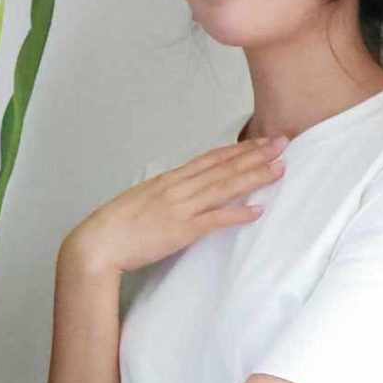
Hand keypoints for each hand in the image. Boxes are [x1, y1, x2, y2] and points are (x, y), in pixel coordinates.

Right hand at [63, 133, 288, 277]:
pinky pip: (215, 220)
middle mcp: (178, 188)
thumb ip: (165, 194)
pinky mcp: (181, 230)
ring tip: (279, 168)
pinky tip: (257, 209)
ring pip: (224, 187)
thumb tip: (181, 193)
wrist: (98, 242)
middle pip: (224, 166)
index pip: (211, 158)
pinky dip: (237, 214)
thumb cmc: (116, 225)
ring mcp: (180, 208)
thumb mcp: (143, 200)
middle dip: (256, 154)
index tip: (261, 141)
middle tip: (284, 142)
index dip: (239, 149)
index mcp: (170, 179)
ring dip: (254, 176)